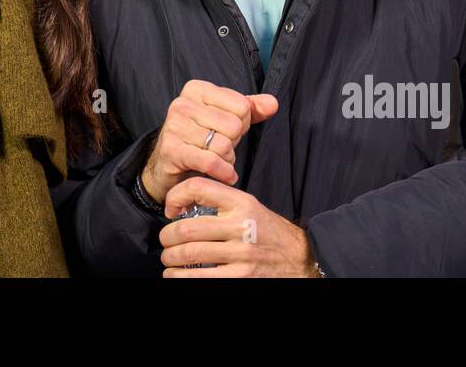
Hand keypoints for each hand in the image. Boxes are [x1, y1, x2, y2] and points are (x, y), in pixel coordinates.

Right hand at [139, 80, 277, 204]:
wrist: (168, 163)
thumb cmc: (200, 136)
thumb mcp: (226, 117)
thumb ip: (251, 108)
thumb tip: (273, 103)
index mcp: (197, 89)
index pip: (242, 106)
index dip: (242, 123)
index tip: (228, 130)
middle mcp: (182, 103)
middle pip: (234, 126)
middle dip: (234, 142)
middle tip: (222, 146)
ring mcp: (174, 126)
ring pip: (224, 145)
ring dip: (228, 159)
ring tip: (219, 159)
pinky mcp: (171, 150)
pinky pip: (211, 162)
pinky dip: (224, 172)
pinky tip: (225, 175)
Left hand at [159, 177, 318, 277]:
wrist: (300, 258)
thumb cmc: (269, 232)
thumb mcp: (250, 207)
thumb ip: (221, 203)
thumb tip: (183, 206)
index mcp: (241, 202)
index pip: (198, 187)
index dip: (176, 196)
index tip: (171, 209)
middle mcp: (241, 226)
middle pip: (187, 228)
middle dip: (167, 237)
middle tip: (165, 241)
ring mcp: (241, 254)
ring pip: (189, 254)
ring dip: (170, 259)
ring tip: (168, 260)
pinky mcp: (241, 277)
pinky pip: (201, 278)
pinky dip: (180, 278)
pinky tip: (176, 277)